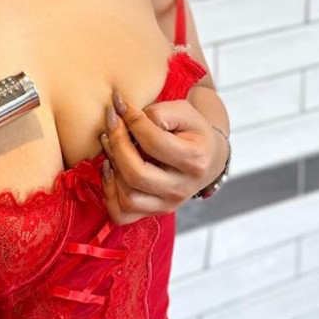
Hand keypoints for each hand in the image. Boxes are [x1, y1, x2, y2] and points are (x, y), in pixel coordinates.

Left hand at [98, 89, 226, 225]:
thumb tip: (125, 114)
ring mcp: (169, 204)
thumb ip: (158, 113)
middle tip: (111, 122)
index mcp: (195, 160)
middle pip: (137, 174)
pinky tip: (110, 169)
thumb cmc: (193, 131)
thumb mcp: (184, 112)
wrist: (209, 158)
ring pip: (128, 197)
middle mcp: (182, 188)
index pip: (153, 142)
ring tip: (110, 144)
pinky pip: (122, 214)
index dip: (131, 120)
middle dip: (117, 143)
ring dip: (111, 168)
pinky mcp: (155, 212)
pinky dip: (109, 194)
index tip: (119, 104)